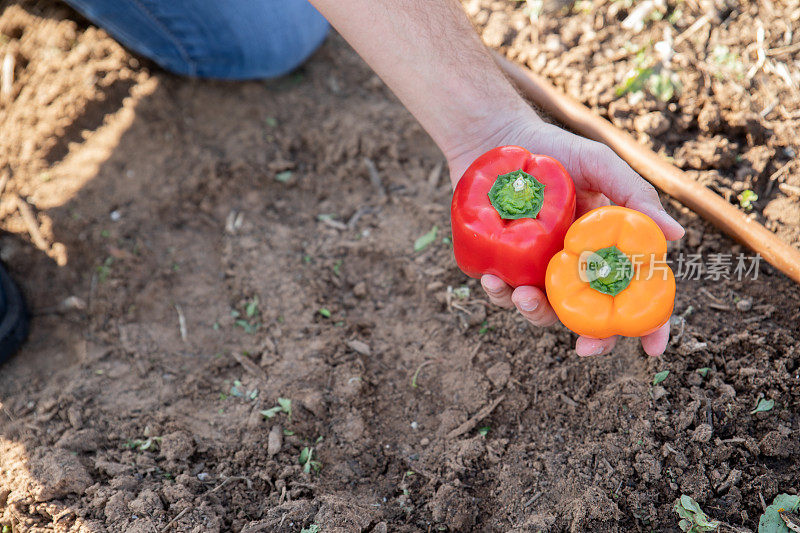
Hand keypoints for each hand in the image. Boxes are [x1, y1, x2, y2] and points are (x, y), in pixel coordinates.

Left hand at [447, 118, 683, 356]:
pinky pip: (503, 295)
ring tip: (523, 295)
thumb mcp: (598, 164)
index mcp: (604, 247)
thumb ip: (635, 196)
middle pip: (591, 316)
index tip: (653, 349)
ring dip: (536, 314)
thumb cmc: (552, 149)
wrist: (494, 138)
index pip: (635, 291)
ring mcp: (537, 269)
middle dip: (591, 339)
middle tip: (583, 347)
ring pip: (544, 312)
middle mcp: (573, 265)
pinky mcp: (502, 266)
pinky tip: (492, 277)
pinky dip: (498, 294)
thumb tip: (677, 236)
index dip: (649, 324)